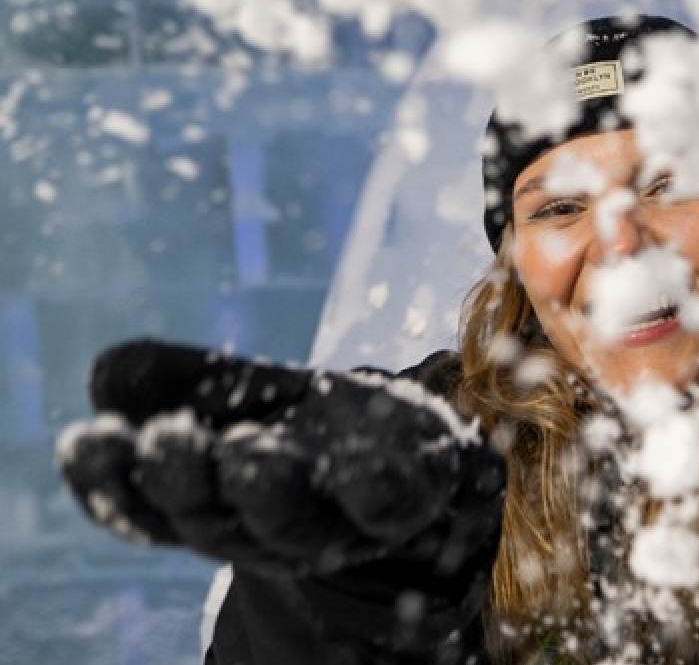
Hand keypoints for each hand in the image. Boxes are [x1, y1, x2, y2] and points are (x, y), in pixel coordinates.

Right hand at [56, 340, 503, 576]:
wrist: (411, 453)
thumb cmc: (302, 425)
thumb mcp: (236, 393)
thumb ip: (175, 378)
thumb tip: (106, 372)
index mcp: (211, 500)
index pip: (146, 503)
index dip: (111, 480)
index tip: (88, 440)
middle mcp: (263, 525)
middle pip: (212, 518)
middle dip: (185, 480)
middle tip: (165, 438)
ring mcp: (334, 523)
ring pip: (292, 523)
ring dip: (265, 488)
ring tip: (246, 452)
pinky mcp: (403, 503)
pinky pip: (385, 505)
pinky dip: (372, 487)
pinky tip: (362, 463)